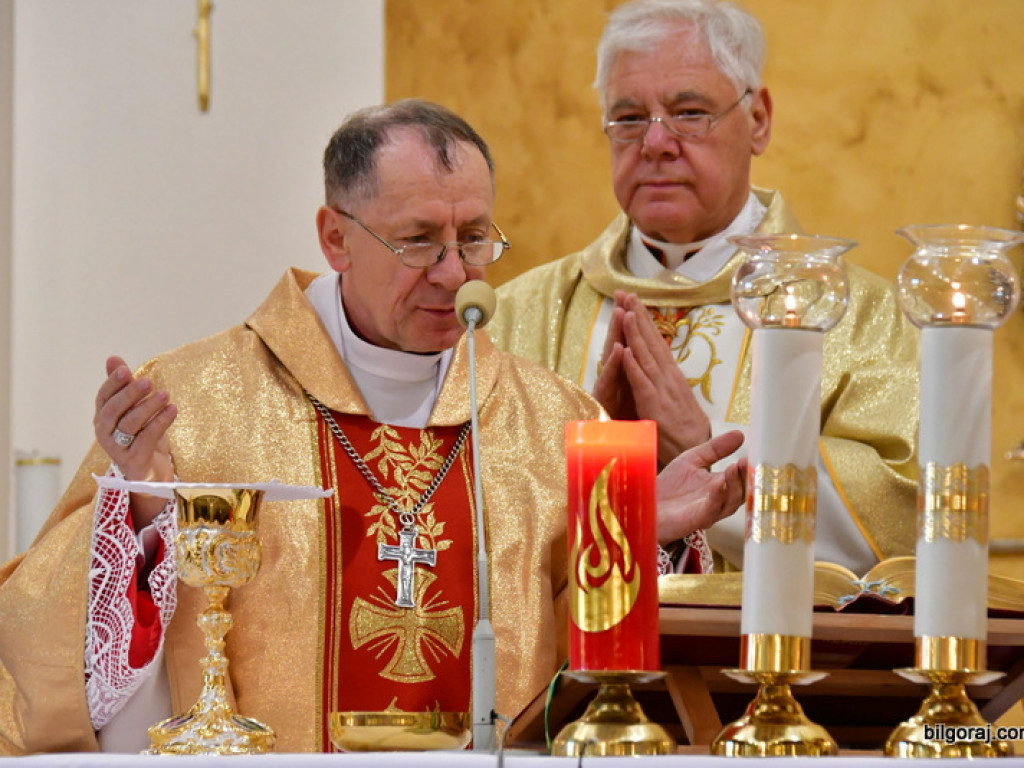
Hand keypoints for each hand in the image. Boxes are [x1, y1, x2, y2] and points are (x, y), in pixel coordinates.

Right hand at [94, 356, 176, 528]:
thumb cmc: (140, 434)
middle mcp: (105, 433)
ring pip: (129, 424)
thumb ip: (124, 385)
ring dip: (148, 407)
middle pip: (113, 411)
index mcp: (103, 418)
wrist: (150, 471)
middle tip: (148, 381)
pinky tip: (173, 409)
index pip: (103, 397)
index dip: (113, 383)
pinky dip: (160, 422)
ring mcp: (117, 448)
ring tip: (166, 395)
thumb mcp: (133, 408)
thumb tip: (112, 358)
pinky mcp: (133, 460)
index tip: (126, 369)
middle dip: (129, 394)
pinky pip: (146, 438)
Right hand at [592, 302, 636, 420]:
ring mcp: (607, 390)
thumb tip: (637, 361)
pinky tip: (618, 349)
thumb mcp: (633, 398)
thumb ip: (632, 379)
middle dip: (620, 320)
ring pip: (612, 358)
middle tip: (623, 295)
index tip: (635, 300)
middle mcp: (612, 379)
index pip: (628, 345)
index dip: (631, 323)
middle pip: (617, 344)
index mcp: (622, 376)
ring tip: (621, 313)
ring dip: (616, 335)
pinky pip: (610, 382)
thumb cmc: (625, 426)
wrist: (613, 453)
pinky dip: (614, 366)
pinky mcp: (603, 403)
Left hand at [610, 292, 710, 465]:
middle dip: (639, 317)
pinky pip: (641, 382)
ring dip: (635, 333)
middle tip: (628, 294)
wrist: (695, 450)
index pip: (658, 343)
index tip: (636, 302)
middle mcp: (668, 376)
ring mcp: (661, 389)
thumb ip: (667, 383)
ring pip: (646, 356)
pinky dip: (632, 366)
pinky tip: (624, 351)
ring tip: (625, 311)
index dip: (646, 322)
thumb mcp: (676, 399)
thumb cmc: (684, 428)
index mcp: (672, 375)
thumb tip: (663, 370)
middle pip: (652, 341)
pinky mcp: (654, 404)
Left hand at [656, 430, 746, 545]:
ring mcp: (709, 511)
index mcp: (721, 486)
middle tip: (749, 461)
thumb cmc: (669, 487)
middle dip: (747, 477)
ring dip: (735, 485)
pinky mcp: (696, 520)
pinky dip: (718, 497)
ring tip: (735, 466)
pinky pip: (712, 509)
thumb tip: (740, 434)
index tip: (756, 452)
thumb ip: (715, 449)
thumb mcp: (693, 459)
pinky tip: (720, 484)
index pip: (742, 477)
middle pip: (741, 492)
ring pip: (731, 502)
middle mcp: (719, 501)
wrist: (646, 505)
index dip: (749, 467)